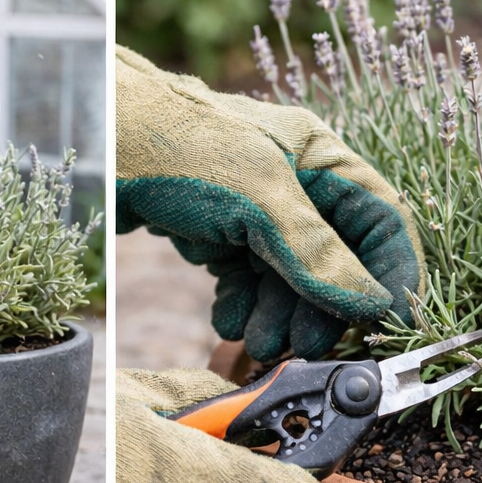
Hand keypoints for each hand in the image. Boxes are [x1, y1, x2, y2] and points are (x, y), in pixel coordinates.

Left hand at [115, 46, 424, 362]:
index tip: (388, 325)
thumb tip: (371, 304)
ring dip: (280, 316)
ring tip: (259, 342)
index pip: (381, 220)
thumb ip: (314, 251)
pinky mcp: (216, 231)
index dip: (391, 273)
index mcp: (318, 157)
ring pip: (289, 277)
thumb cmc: (171, 142)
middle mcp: (293, 183)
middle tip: (305, 346)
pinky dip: (243, 305)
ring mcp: (253, 208)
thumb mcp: (254, 195)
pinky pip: (246, 279)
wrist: (90, 135)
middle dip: (323, 308)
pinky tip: (228, 322)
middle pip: (336, 259)